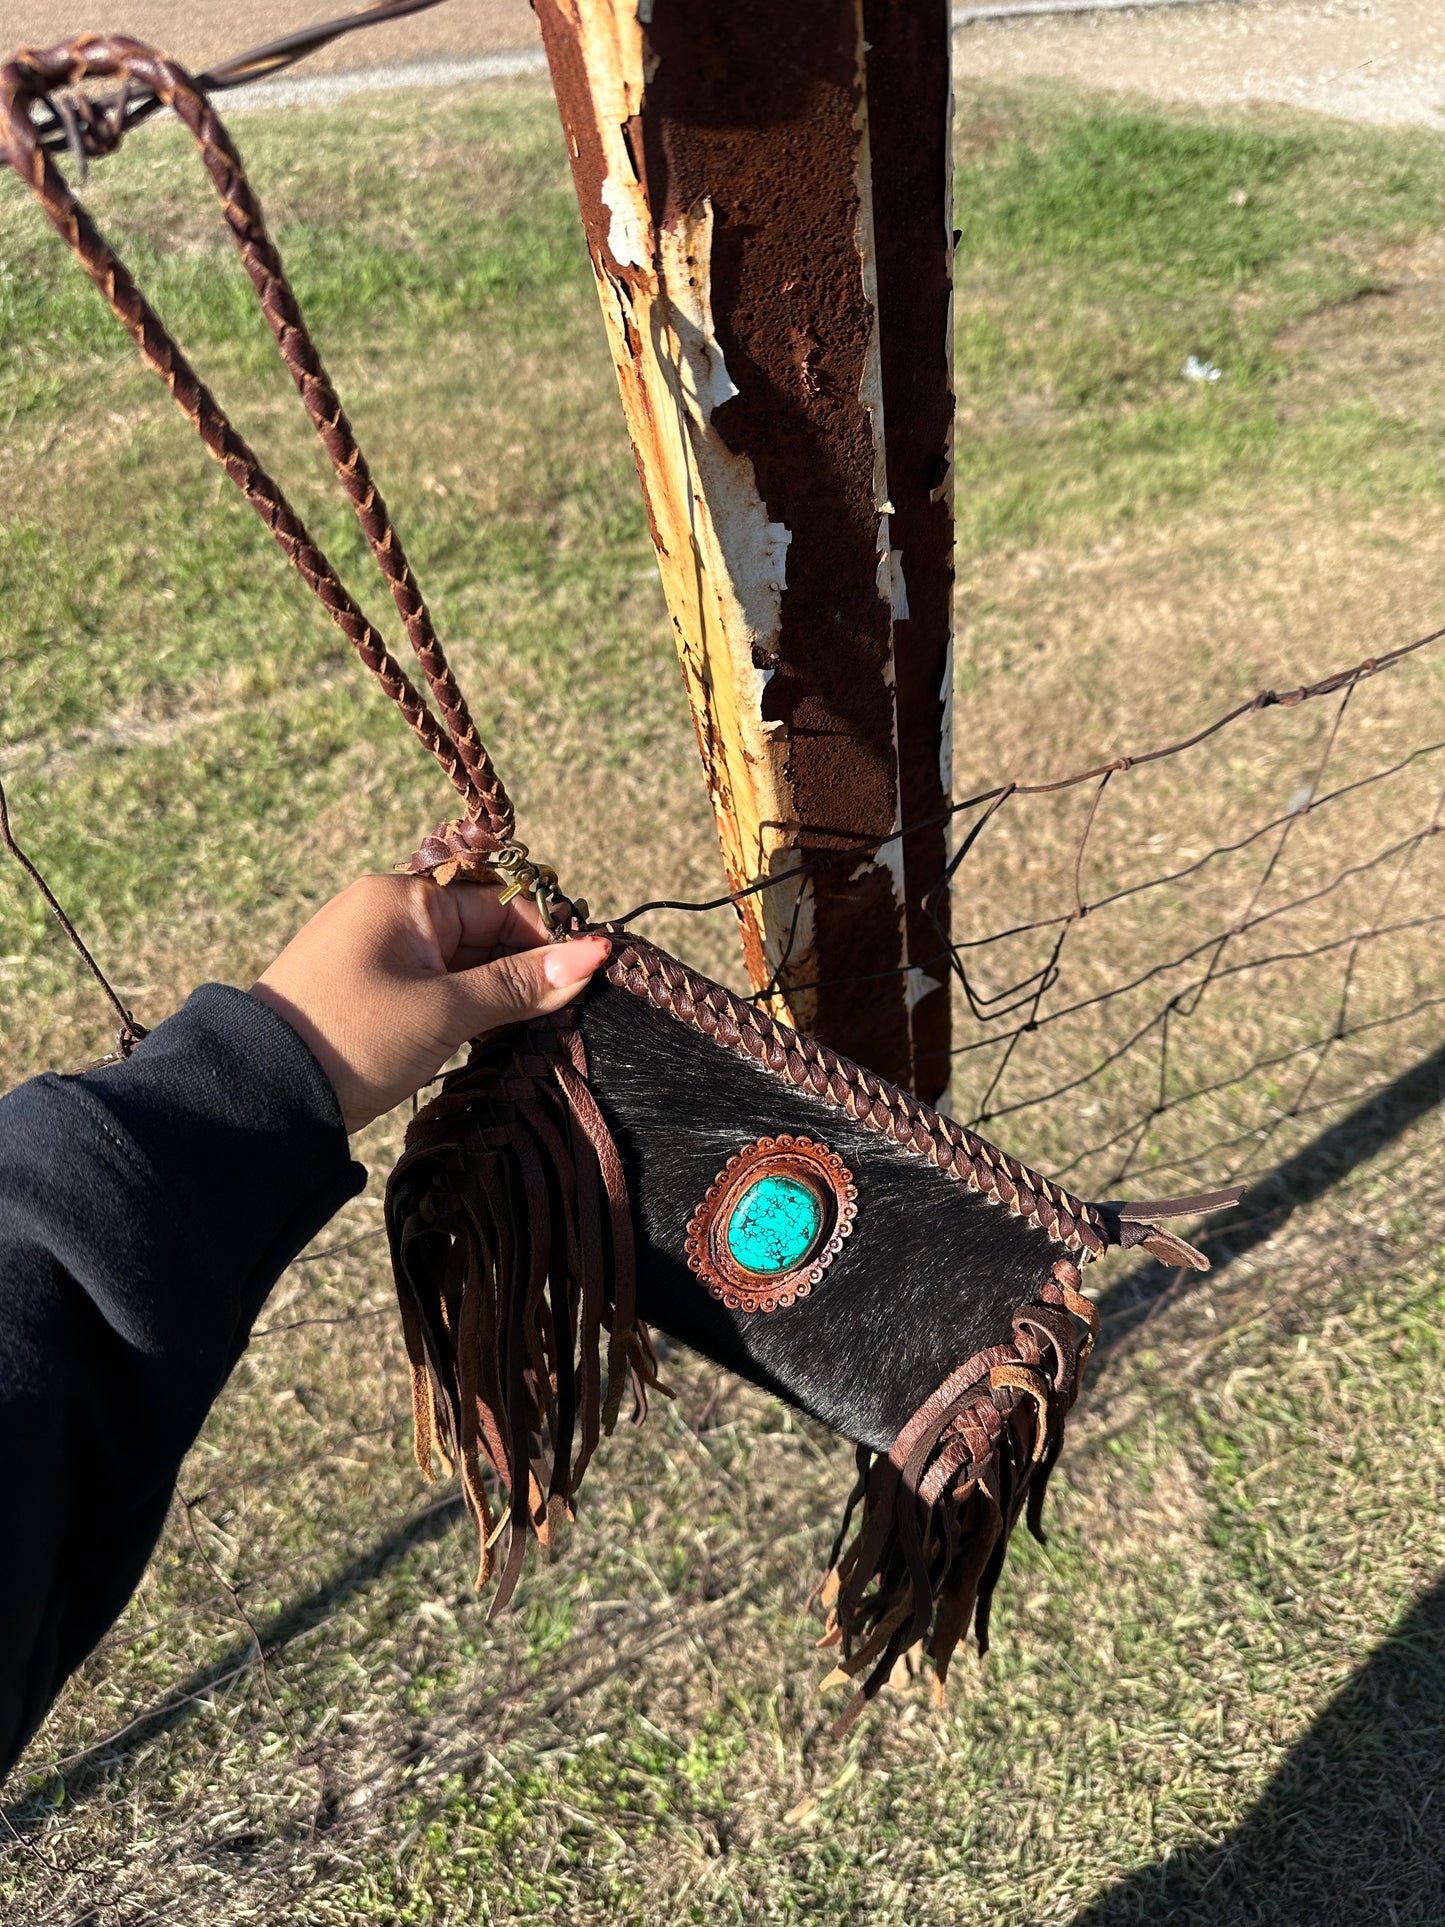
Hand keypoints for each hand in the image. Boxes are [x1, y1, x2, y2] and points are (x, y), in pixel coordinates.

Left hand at [250, 874, 609, 1133]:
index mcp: (403, 897)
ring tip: (526, 1037)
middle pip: (483, 932)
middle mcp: (387, 911)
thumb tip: (596, 955)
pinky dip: (462, 1010)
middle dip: (522, 974)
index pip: (500, 904)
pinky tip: (484, 1042)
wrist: (261, 1096)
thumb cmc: (355, 1040)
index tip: (584, 985)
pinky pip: (433, 986)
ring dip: (495, 998)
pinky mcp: (366, 990)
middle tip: (562, 1020)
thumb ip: (521, 984)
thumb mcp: (446, 1011)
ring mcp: (374, 952)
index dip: (545, 943)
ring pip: (460, 964)